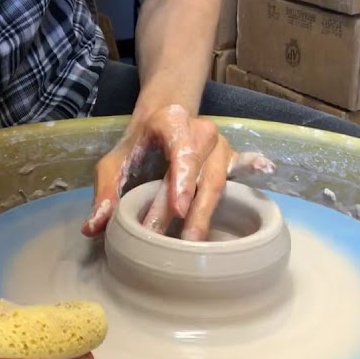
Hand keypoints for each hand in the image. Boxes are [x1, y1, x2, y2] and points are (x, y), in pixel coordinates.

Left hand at [83, 104, 274, 238]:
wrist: (165, 115)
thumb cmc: (139, 144)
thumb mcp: (115, 162)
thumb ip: (106, 193)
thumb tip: (93, 228)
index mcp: (171, 122)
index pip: (180, 150)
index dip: (181, 179)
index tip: (178, 207)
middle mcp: (201, 130)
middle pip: (201, 173)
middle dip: (191, 209)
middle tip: (181, 242)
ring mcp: (220, 144)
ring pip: (219, 180)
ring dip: (207, 211)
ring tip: (196, 240)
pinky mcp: (231, 157)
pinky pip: (244, 164)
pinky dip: (254, 166)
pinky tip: (266, 168)